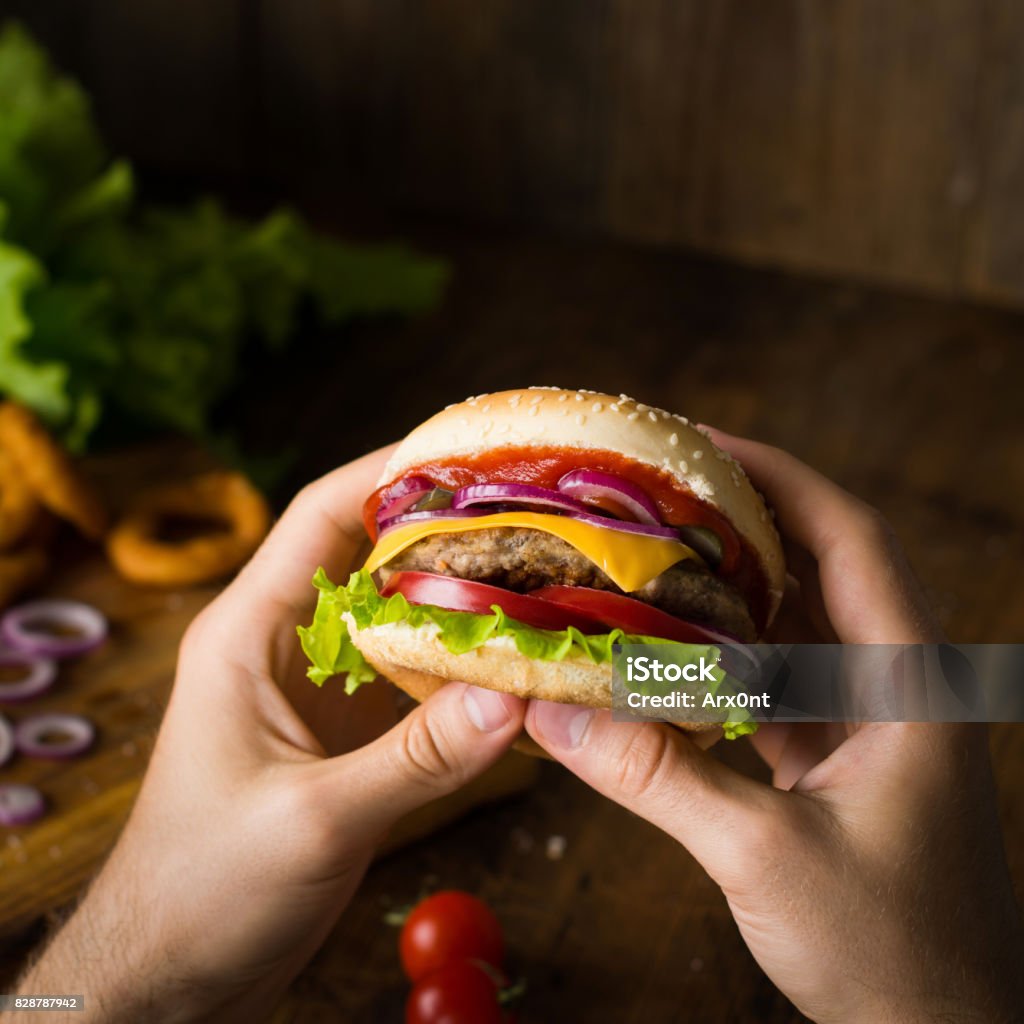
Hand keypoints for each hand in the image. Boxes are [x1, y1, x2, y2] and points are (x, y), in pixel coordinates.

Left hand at [15, 449, 526, 1023]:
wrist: (173, 969)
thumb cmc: (205, 890)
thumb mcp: (314, 822)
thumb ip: (417, 760)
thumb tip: (516, 697)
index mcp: (248, 632)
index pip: (321, 516)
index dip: (390, 471)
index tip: (467, 451)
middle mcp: (283, 643)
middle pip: (369, 556)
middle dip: (444, 529)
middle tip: (530, 509)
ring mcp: (315, 687)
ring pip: (396, 615)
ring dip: (457, 597)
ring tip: (538, 572)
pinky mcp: (340, 732)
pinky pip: (406, 675)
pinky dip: (457, 662)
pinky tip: (512, 661)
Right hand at [526, 431, 1023, 1022]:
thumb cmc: (892, 956)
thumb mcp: (764, 857)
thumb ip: (655, 779)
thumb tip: (552, 713)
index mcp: (913, 685)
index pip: (853, 538)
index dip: (782, 477)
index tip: (705, 442)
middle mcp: (899, 688)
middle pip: (823, 565)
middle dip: (745, 518)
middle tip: (660, 487)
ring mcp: (873, 724)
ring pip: (799, 624)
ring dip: (731, 586)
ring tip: (652, 552)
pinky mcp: (844, 759)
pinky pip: (783, 681)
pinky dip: (726, 657)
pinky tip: (666, 651)